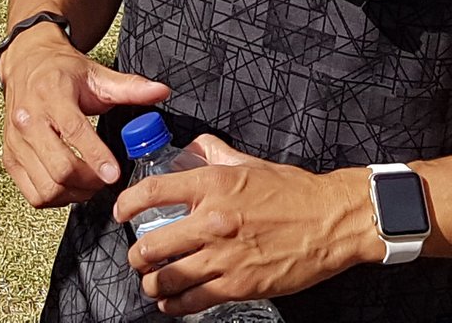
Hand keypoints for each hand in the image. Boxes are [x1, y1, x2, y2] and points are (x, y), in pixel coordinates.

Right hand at [0, 30, 167, 208]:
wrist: (27, 64)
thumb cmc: (62, 71)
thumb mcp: (96, 74)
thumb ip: (129, 87)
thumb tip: (160, 91)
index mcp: (51, 95)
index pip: (74, 132)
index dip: (96, 157)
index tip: (114, 174)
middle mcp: (28, 120)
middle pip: (60, 167)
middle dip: (90, 181)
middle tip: (107, 177)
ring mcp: (16, 142)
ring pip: (47, 187)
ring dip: (74, 193)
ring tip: (91, 183)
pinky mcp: (10, 159)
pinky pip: (33, 195)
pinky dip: (56, 198)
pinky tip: (71, 186)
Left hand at [113, 137, 372, 315]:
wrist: (331, 221)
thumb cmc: (295, 191)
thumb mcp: (251, 164)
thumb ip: (216, 154)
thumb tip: (194, 147)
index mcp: (213, 184)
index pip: (152, 192)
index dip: (127, 204)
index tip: (121, 212)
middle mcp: (212, 220)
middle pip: (151, 245)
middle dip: (137, 254)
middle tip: (138, 256)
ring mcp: (224, 256)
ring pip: (167, 278)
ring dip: (152, 283)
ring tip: (152, 281)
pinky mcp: (238, 285)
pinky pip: (192, 301)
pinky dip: (174, 305)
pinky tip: (171, 302)